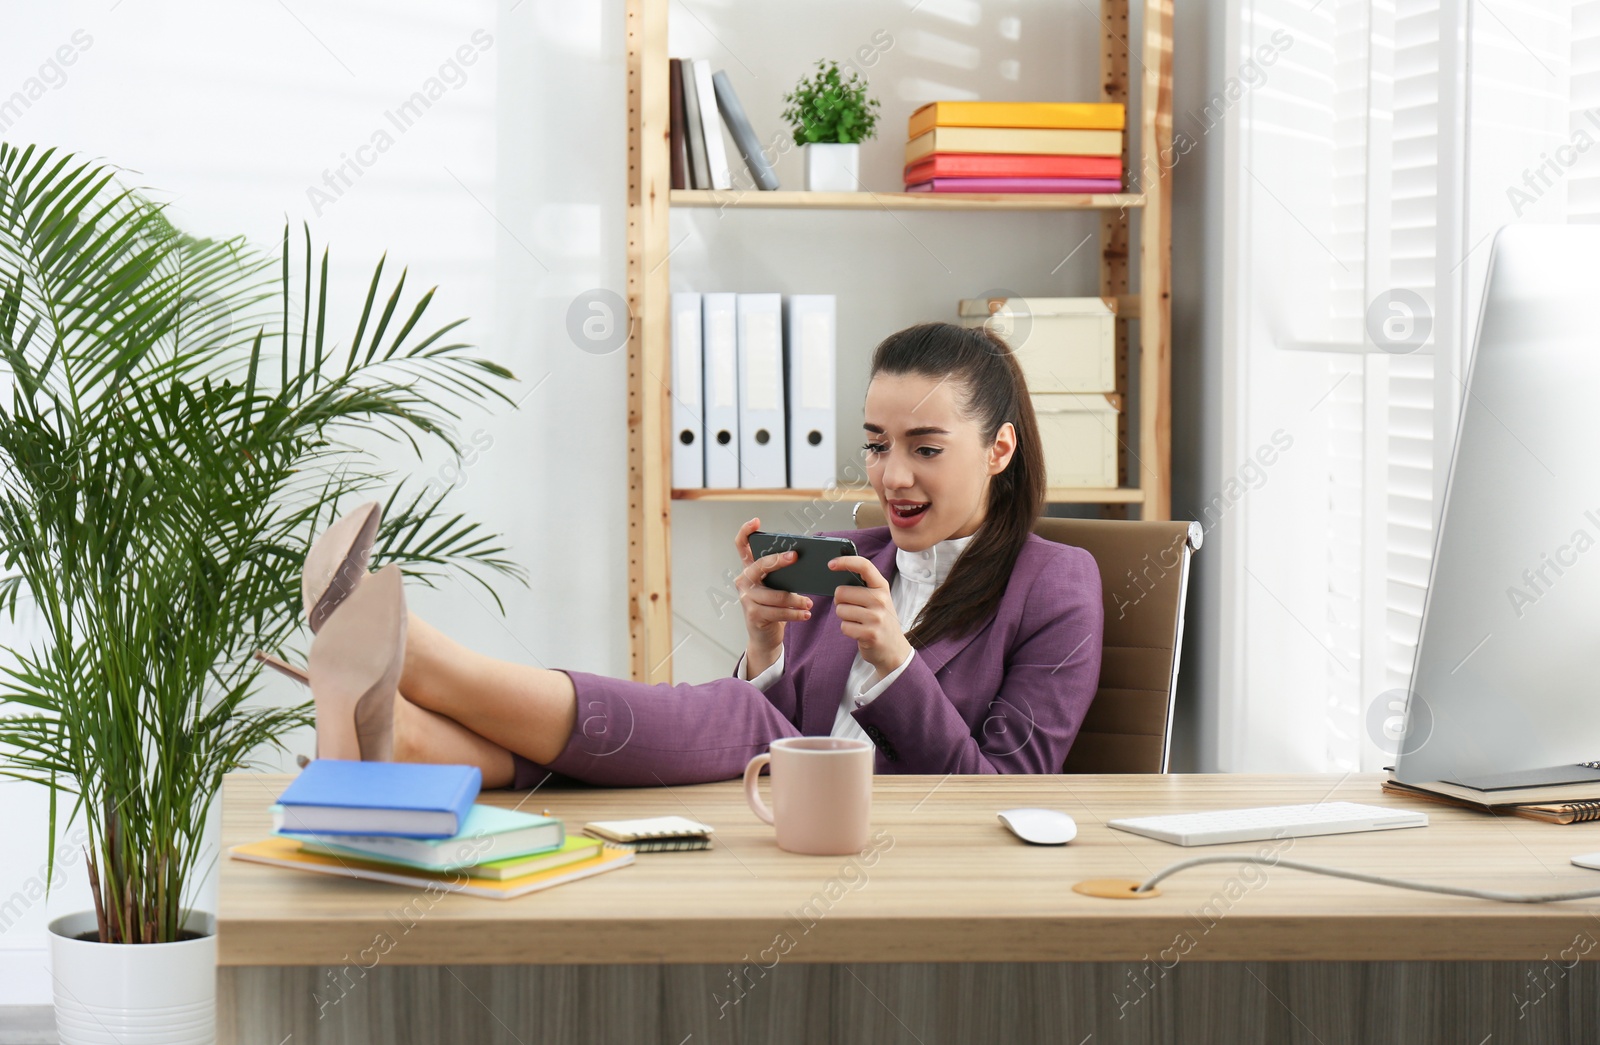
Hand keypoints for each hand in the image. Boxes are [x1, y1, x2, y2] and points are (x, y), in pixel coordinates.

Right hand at [733, 518, 812, 670]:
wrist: (764, 637)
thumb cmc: (773, 607)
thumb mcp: (776, 587)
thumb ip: (783, 575)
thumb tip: (803, 563)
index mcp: (749, 570)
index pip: (741, 546)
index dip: (745, 532)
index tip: (756, 521)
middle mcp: (744, 581)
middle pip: (760, 565)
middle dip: (778, 560)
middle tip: (795, 557)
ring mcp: (746, 598)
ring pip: (776, 595)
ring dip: (796, 600)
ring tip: (809, 603)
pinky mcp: (753, 615)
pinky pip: (778, 612)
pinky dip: (795, 614)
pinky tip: (805, 614)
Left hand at [827, 555, 912, 679]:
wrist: (894, 650)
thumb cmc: (881, 621)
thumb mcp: (879, 600)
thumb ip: (864, 587)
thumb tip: (839, 570)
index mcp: (882, 587)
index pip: (864, 566)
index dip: (845, 562)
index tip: (831, 564)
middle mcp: (881, 600)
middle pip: (842, 592)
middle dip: (840, 601)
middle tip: (852, 608)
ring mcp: (876, 617)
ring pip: (840, 610)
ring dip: (844, 617)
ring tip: (859, 622)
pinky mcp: (870, 634)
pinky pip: (844, 626)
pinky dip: (847, 630)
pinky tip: (859, 632)